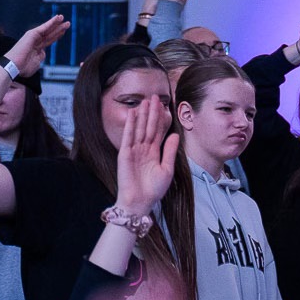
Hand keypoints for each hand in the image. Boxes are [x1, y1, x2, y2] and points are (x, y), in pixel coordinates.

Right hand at [4, 15, 69, 79]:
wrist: (13, 66)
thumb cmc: (22, 68)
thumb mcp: (35, 64)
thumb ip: (40, 57)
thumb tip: (43, 52)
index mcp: (36, 48)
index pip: (48, 40)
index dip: (56, 36)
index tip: (63, 32)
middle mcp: (35, 41)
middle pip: (50, 34)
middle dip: (59, 28)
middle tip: (68, 23)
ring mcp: (33, 37)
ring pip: (48, 29)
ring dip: (56, 23)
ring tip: (64, 18)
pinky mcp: (32, 34)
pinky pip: (44, 27)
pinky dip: (51, 22)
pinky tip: (58, 18)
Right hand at [114, 96, 178, 215]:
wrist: (140, 202)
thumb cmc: (153, 190)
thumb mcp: (167, 169)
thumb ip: (170, 151)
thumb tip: (175, 134)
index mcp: (154, 153)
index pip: (158, 132)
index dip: (161, 119)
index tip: (164, 106)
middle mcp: (143, 149)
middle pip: (149, 126)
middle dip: (152, 112)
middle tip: (155, 96)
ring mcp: (133, 151)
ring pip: (139, 129)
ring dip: (142, 115)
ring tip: (145, 101)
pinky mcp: (124, 154)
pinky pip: (128, 136)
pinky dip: (131, 125)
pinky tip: (133, 114)